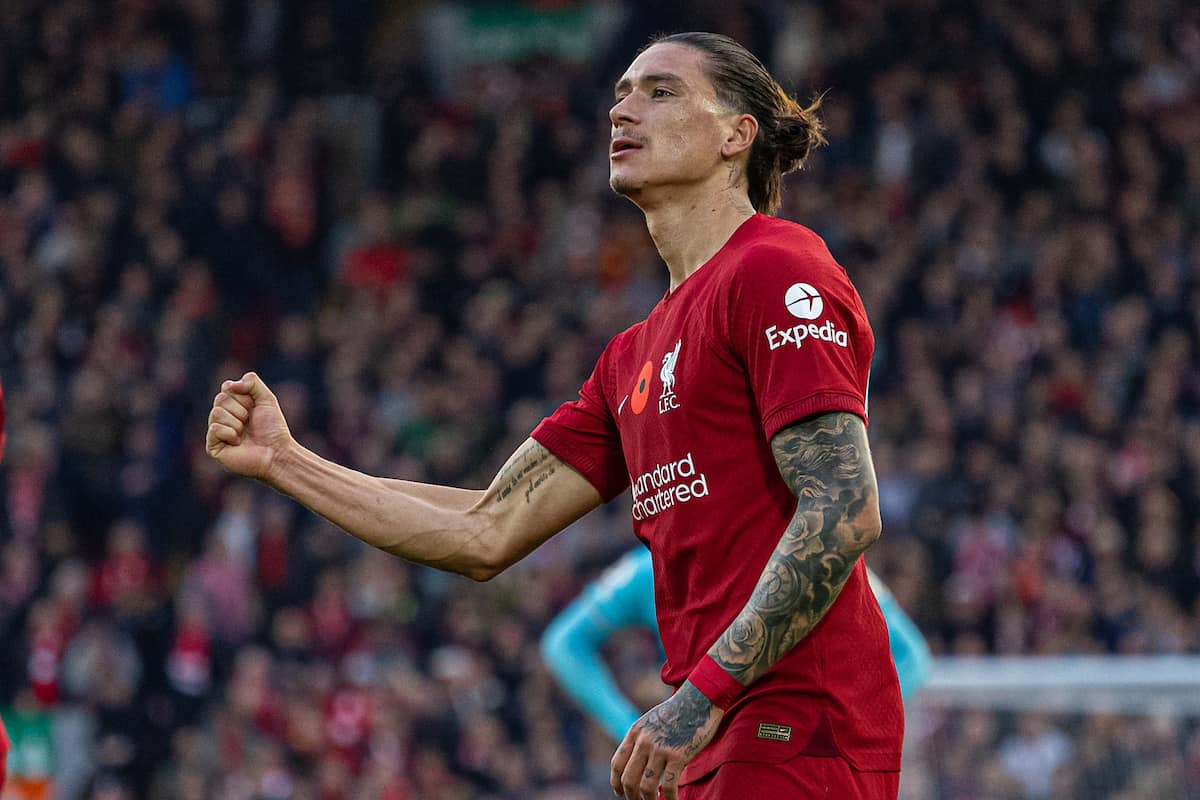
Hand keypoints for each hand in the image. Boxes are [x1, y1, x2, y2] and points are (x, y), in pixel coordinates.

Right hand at [206, 372, 292, 480]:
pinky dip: (230, 433)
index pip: (227, 388)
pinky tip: (237, 442)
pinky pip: (214, 428)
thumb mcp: (267, 399)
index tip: (254, 408)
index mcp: (233, 405)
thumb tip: (228, 384)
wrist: (276, 453)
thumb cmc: (273, 428)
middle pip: (220, 399)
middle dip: (240, 410)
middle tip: (249, 422)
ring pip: (216, 413)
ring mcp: (216, 432)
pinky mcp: (213, 446)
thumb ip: (252, 382)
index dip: (244, 397)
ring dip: (236, 423)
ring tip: (244, 434)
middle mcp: (222, 417)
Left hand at [611, 682, 722, 799]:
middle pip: (628, 779)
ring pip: (646, 786)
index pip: (617, 763)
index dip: (616, 782)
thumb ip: (642, 738)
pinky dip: (670, 799)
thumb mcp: (651, 720)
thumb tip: (638, 760)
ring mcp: (660, 749)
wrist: (698, 698)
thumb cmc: (678, 711)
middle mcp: (644, 741)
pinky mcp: (678, 755)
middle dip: (631, 797)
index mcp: (635, 732)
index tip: (619, 793)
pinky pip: (669, 785)